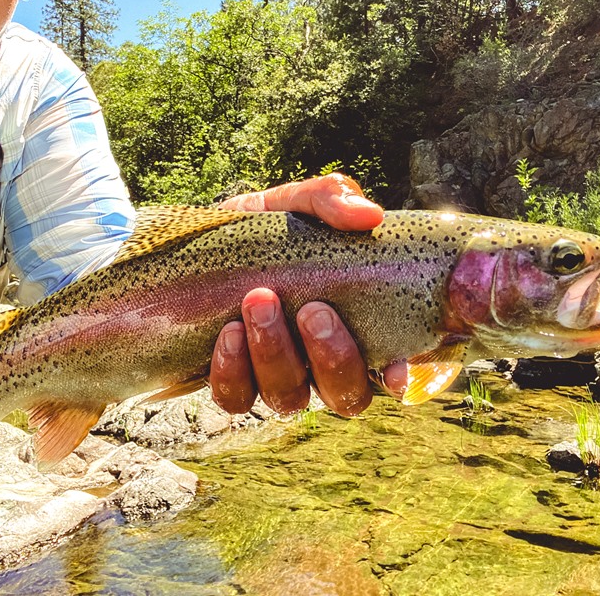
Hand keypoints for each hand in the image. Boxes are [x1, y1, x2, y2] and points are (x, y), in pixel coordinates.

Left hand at [210, 174, 408, 416]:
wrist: (197, 244)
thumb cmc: (266, 229)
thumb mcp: (298, 203)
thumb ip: (333, 199)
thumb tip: (368, 215)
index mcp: (355, 327)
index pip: (395, 368)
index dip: (402, 376)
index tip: (397, 372)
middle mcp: (322, 364)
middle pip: (347, 395)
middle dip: (333, 358)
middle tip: (313, 310)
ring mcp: (277, 378)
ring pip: (289, 398)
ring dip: (276, 354)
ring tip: (259, 301)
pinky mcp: (232, 382)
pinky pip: (236, 399)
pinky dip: (233, 371)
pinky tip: (228, 333)